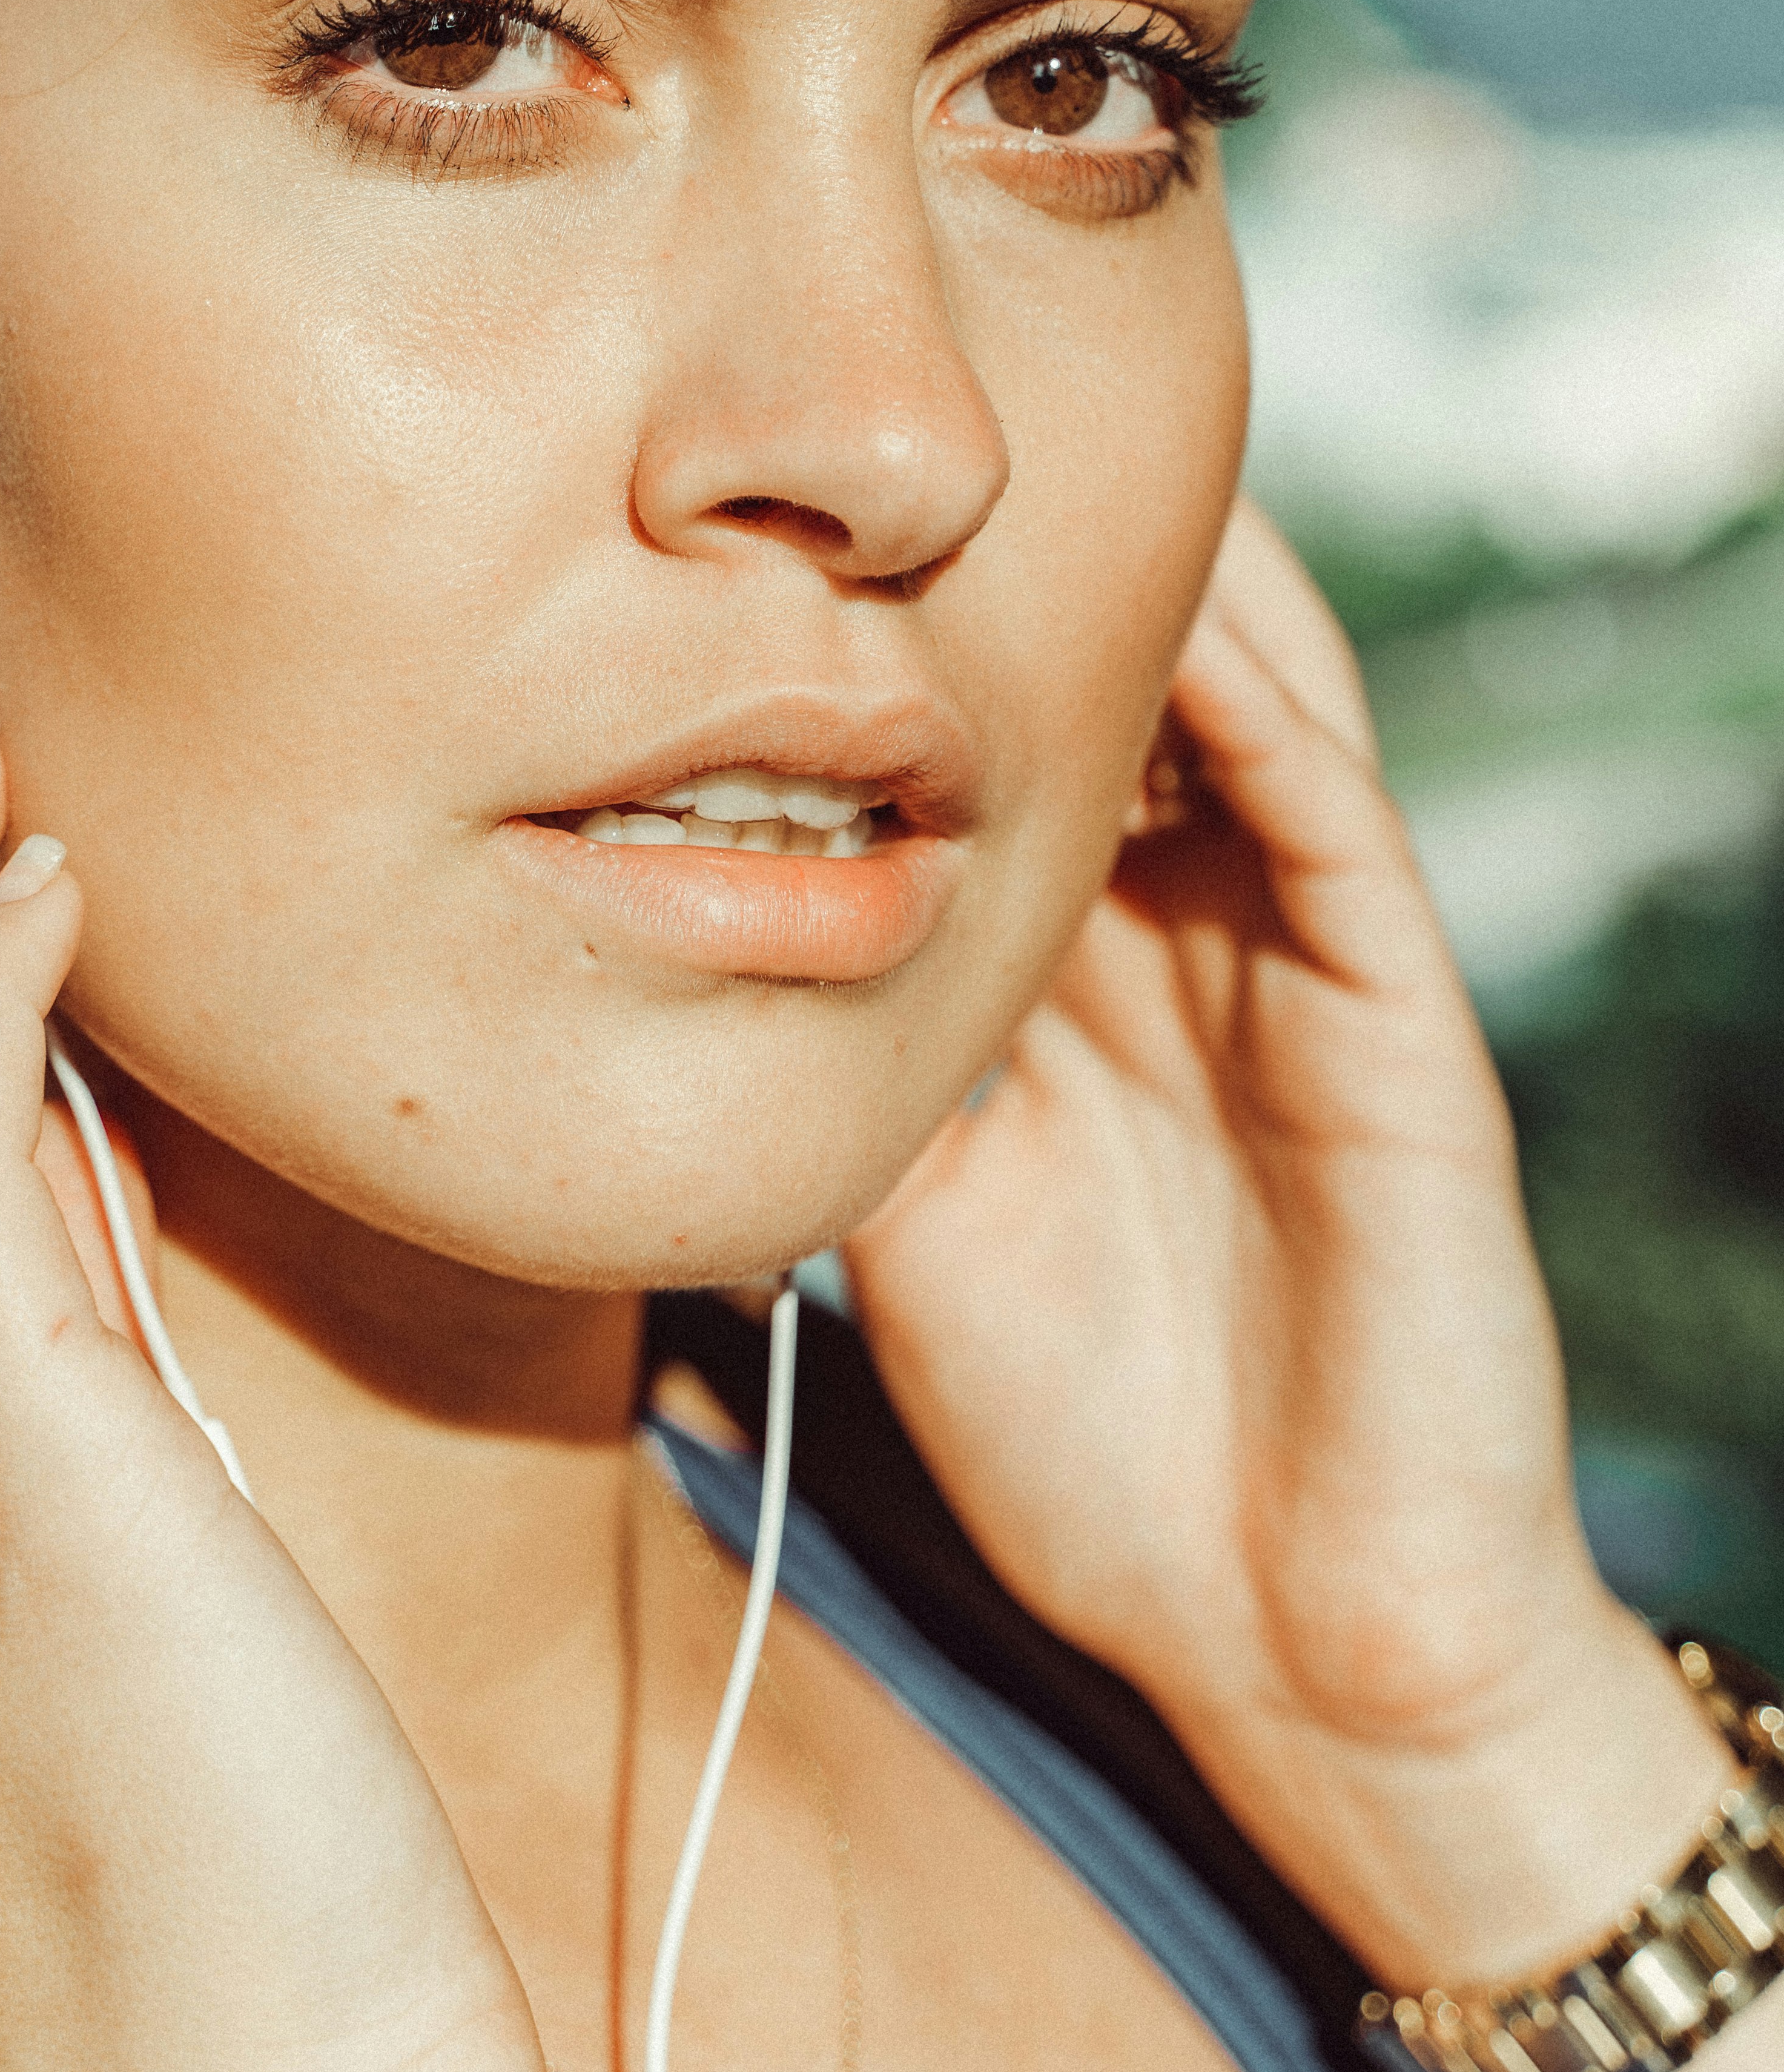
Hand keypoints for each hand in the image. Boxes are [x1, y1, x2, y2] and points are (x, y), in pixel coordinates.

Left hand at [847, 500, 1724, 1988]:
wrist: (1287, 1635)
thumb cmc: (1094, 1441)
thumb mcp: (912, 1223)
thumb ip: (841, 1072)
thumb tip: (677, 960)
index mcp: (1067, 983)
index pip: (996, 760)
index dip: (908, 646)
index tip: (784, 542)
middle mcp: (1183, 940)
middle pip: (1116, 692)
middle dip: (1026, 563)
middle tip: (926, 436)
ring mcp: (1295, 965)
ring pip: (1245, 709)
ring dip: (1160, 583)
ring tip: (1061, 457)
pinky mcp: (1394, 1020)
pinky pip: (1333, 822)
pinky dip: (1270, 712)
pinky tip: (1194, 624)